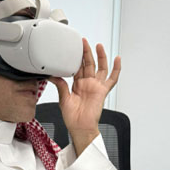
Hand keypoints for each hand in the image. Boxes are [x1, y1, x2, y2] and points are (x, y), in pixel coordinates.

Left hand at [49, 39, 120, 154]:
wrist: (80, 127)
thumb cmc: (72, 117)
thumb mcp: (63, 99)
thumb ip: (60, 85)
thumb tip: (52, 75)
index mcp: (77, 85)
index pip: (78, 67)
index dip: (76, 57)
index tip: (73, 47)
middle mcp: (87, 84)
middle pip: (88, 64)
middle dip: (86, 52)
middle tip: (83, 41)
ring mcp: (96, 87)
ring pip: (100, 68)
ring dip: (100, 56)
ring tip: (98, 46)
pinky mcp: (103, 91)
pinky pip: (112, 79)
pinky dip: (116, 69)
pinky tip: (118, 59)